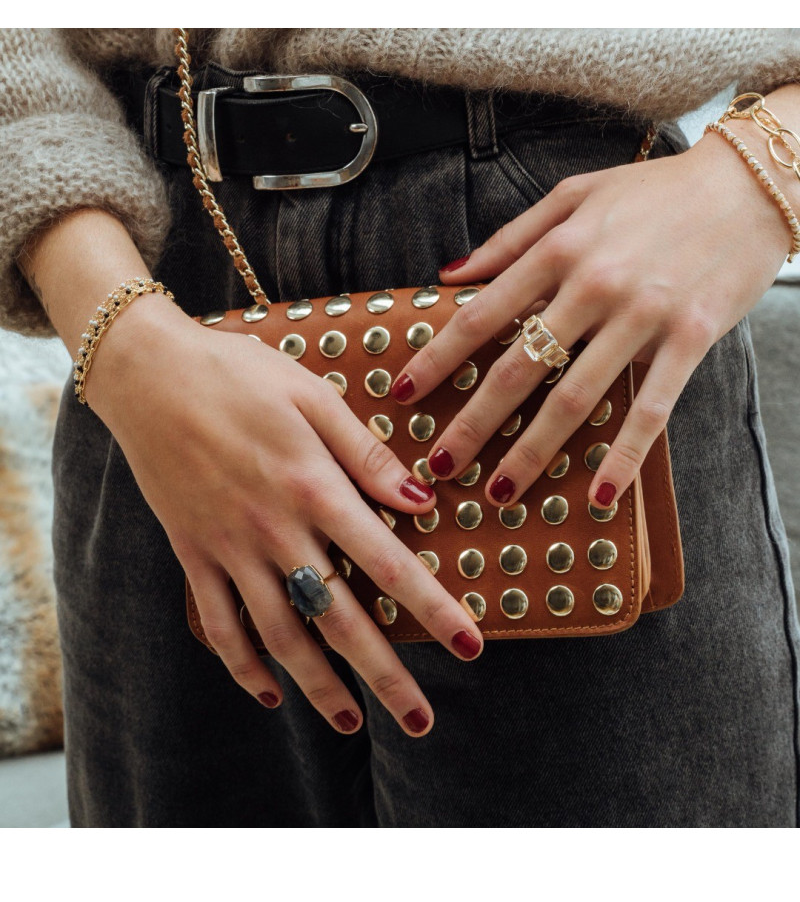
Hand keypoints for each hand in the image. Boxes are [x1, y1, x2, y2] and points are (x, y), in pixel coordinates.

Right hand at [89, 296, 483, 736]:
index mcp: (314, 487)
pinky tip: (270, 692)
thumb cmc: (238, 374)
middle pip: (338, 619)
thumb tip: (421, 499)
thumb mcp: (313, 396)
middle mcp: (275, 530)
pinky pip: (218, 624)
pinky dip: (242, 666)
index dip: (432, 609)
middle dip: (384, 675)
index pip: (388, 563)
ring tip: (353, 723)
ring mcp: (230, 548)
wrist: (148, 375)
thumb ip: (366, 454)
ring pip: (280, 637)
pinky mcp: (193, 554)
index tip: (469, 647)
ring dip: (319, 687)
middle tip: (420, 722)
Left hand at [388, 129, 790, 510]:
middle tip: (439, 461)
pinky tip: (601, 493)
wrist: (748, 183)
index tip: (404, 393)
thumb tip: (450, 275)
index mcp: (559, 248)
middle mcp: (594, 285)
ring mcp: (643, 315)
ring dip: (534, 450)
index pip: (482, 315)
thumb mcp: (574, 195)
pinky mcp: (690, 339)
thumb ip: (510, 238)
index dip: (437, 358)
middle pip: (519, 367)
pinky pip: (652, 408)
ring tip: (500, 489)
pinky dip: (624, 455)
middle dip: (473, 421)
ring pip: (576, 396)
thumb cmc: (655, 191)